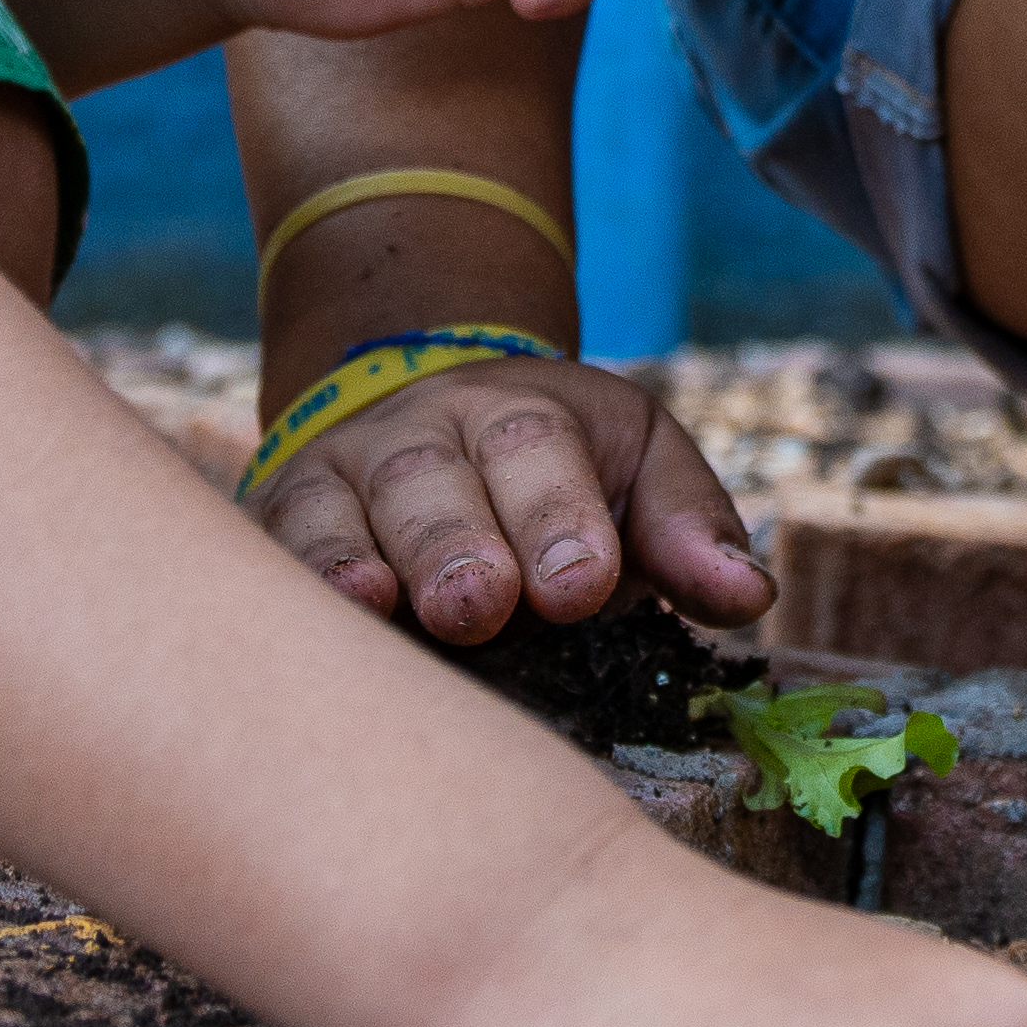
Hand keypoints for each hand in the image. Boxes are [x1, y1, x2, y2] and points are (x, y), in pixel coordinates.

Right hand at [261, 350, 771, 644]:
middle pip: (435, 477)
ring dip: (363, 560)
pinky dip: (298, 576)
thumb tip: (747, 593)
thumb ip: (689, 529)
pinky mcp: (285, 518)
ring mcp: (346, 474)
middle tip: (483, 605)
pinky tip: (316, 611)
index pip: (543, 451)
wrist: (435, 418)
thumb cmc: (562, 478)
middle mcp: (426, 433)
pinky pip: (280, 545)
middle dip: (459, 544)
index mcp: (527, 415)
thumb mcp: (639, 472)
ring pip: (345, 509)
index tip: (582, 585)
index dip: (561, 516)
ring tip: (384, 605)